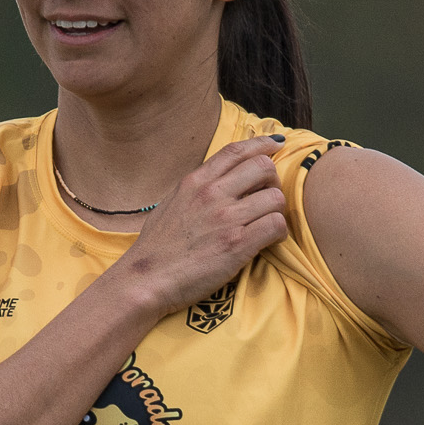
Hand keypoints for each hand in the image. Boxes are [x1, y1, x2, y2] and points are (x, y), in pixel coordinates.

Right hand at [124, 137, 290, 313]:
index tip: (275, 146)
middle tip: (267, 199)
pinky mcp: (238, 244)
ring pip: (276, 197)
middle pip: (264, 167)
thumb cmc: (156, 248)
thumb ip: (195, 189)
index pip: (236, 150)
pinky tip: (268, 241)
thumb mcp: (171, 204)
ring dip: (277, 211)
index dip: (262, 144)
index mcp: (195, 182)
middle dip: (273, 181)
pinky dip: (279, 233)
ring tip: (266, 224)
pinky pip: (276, 225)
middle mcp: (212, 194)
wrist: (144, 280)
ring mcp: (226, 218)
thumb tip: (215, 181)